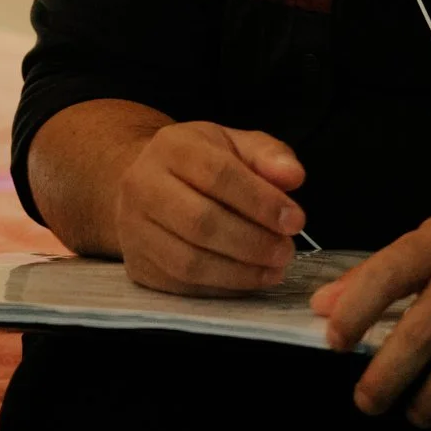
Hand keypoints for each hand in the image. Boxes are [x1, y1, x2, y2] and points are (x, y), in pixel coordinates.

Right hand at [114, 122, 308, 295]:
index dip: (261, 201)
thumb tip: (293, 176)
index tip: (295, 220)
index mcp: (171, 147)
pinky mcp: (138, 265)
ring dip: (241, 271)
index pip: (218, 174)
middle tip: (286, 250)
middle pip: (201, 222)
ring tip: (275, 268)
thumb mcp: (233, 144)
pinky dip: (224, 286)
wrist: (142, 183)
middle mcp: (143, 186)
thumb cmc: (197, 163)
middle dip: (253, 242)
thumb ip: (268, 154)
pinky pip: (183, 285)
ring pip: (190, 261)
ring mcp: (134, 229)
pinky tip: (250, 278)